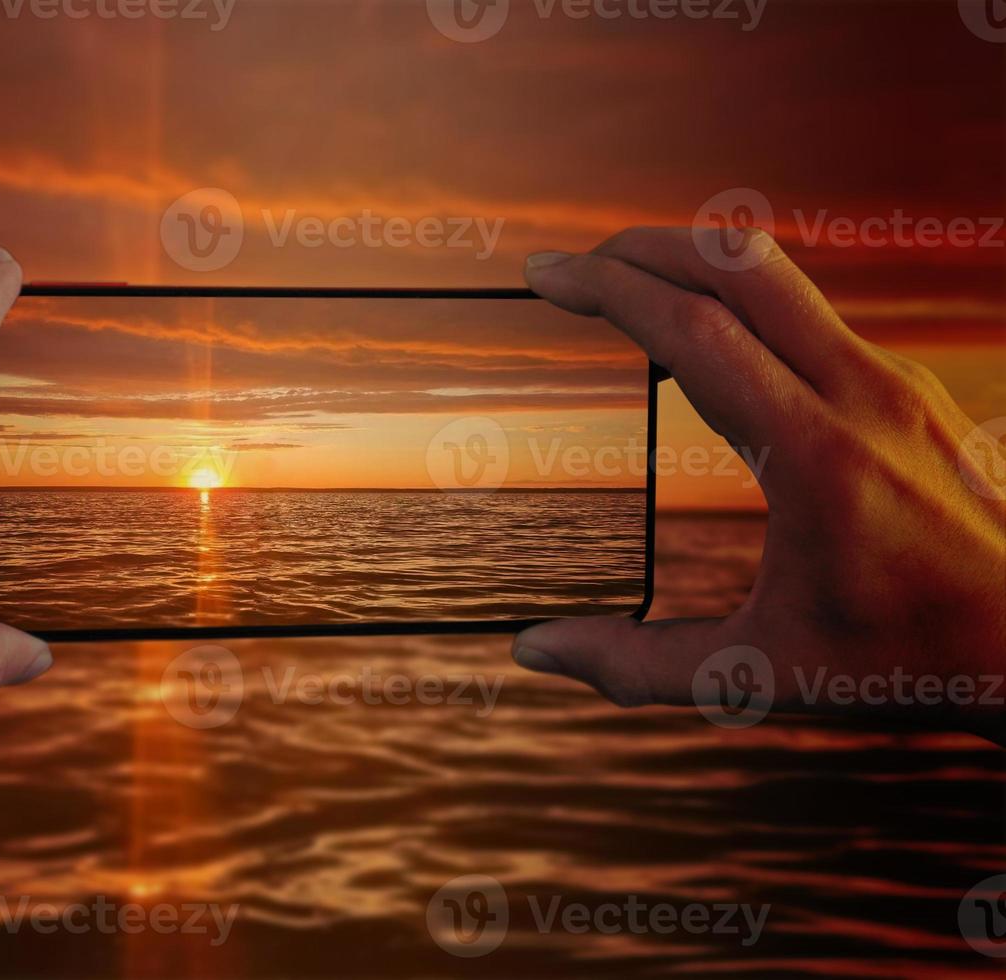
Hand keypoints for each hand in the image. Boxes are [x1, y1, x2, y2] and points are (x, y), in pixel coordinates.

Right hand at [513, 228, 1004, 743]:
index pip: (693, 332)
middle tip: (574, 267)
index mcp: (814, 455)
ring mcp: (892, 381)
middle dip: (642, 247)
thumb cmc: (910, 660)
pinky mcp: (905, 386)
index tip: (544, 275)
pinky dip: (736, 308)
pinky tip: (702, 353)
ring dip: (692, 268)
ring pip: (779, 280)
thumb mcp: (763, 674)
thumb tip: (537, 651)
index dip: (607, 290)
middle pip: (738, 265)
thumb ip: (639, 664)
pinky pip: (806, 318)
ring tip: (626, 294)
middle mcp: (860, 394)